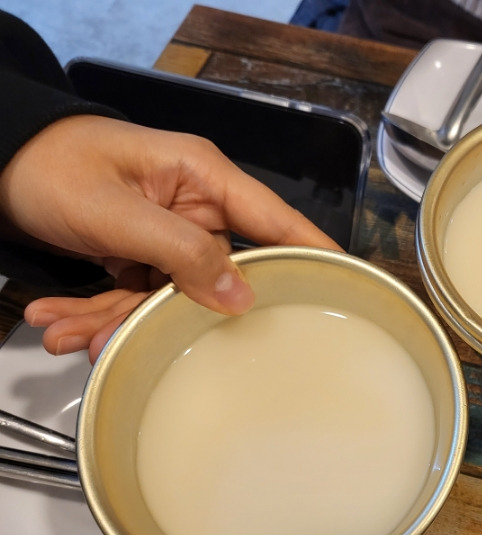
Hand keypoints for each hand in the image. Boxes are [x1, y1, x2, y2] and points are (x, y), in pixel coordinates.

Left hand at [0, 115, 340, 362]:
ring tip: (67, 334)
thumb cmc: (51, 164)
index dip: (313, 254)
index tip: (347, 287)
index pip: (276, 221)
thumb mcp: (114, 211)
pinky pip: (136, 295)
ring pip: (167, 296)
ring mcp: (168, 233)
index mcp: (204, 179)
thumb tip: (239, 296)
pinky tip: (60, 322)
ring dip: (114, 320)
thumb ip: (179, 251)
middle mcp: (194, 207)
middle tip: (115, 341)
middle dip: (162, 315)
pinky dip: (97, 312)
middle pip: (213, 277)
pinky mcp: (142, 252)